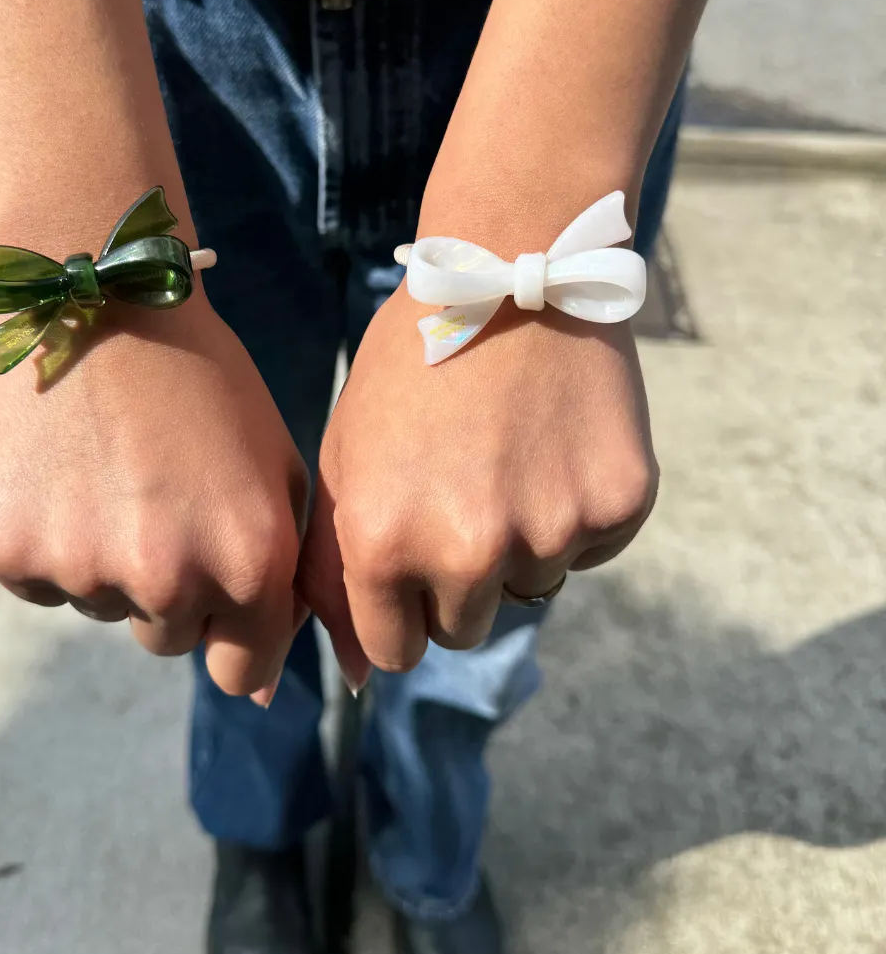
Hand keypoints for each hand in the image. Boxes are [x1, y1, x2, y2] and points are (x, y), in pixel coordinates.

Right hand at [0, 289, 307, 701]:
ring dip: (112, 565)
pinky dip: (54, 545)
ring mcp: (83, 568)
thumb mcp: (279, 473)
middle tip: (163, 507)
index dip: (234, 634)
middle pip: (169, 641)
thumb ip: (289, 580)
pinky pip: (43, 583)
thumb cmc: (208, 386)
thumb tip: (266, 693)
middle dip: (175, 593)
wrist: (103, 302)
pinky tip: (67, 476)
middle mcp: (169, 580)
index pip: (244, 671)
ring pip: (104, 608)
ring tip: (115, 478)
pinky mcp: (9, 551)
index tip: (221, 596)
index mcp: (249, 564)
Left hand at [297, 285, 656, 684]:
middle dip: (456, 584)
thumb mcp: (345, 462)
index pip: (393, 652)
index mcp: (382, 543)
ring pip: (530, 589)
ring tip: (509, 457)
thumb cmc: (409, 371)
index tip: (410, 570)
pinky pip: (591, 550)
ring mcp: (550, 530)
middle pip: (464, 631)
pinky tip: (556, 447)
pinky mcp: (619, 505)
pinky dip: (575, 512)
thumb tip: (352, 678)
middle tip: (461, 497)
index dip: (398, 612)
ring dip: (519, 545)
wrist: (509, 275)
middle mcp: (466, 552)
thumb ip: (334, 572)